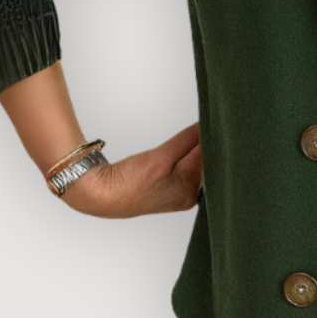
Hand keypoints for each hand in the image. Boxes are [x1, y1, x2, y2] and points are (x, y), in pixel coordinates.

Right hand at [57, 122, 203, 217]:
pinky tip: (186, 144)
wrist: (100, 194)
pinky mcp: (170, 188)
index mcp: (190, 192)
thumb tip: (206, 126)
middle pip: (206, 163)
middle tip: (211, 122)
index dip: (212, 139)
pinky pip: (185, 166)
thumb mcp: (161, 157)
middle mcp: (189, 196)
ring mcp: (180, 193)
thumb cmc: (127, 182)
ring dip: (196, 147)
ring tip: (199, 130)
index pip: (209, 160)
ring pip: (196, 163)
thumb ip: (187, 141)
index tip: (216, 122)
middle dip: (207, 143)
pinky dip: (186, 154)